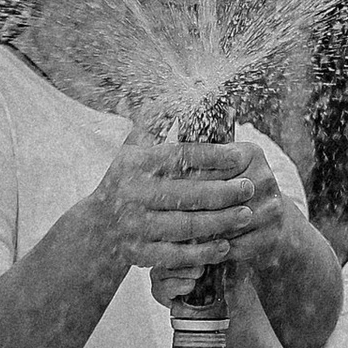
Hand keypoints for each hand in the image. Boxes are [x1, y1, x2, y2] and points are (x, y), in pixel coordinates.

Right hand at [87, 139, 290, 286]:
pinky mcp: (139, 253)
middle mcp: (134, 195)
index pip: (181, 157)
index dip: (213, 157)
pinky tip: (225, 246)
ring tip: (246, 215)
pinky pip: (176, 255)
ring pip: (185, 226)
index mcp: (136, 165)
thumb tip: (181, 93)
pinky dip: (202, 253)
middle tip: (250, 187)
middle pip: (187, 194)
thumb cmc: (126, 181)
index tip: (240, 156)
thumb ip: (154, 121)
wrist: (97, 228)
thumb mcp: (133, 148)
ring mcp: (136, 226)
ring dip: (219, 222)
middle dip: (223, 192)